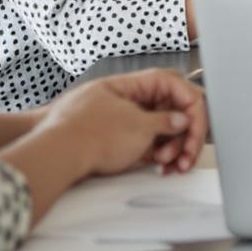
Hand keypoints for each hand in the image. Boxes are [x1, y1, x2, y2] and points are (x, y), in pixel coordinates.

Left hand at [38, 68, 207, 177]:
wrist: (54, 156)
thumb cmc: (89, 137)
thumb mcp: (139, 128)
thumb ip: (166, 121)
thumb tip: (181, 118)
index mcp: (132, 85)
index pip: (173, 84)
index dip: (191, 106)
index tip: (197, 127)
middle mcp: (125, 97)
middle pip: (168, 108)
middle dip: (182, 133)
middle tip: (186, 155)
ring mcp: (118, 116)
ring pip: (156, 127)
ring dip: (169, 146)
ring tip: (166, 164)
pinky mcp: (111, 136)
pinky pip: (142, 140)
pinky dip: (154, 153)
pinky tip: (158, 166)